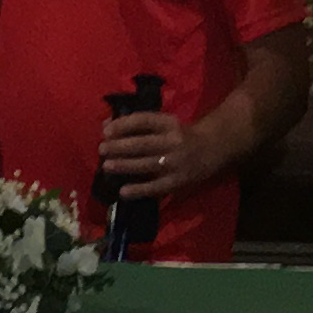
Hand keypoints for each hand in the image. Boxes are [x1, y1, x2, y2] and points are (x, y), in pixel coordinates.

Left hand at [98, 108, 212, 197]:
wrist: (209, 149)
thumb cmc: (178, 134)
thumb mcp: (162, 123)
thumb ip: (136, 124)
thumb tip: (106, 126)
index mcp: (169, 123)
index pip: (143, 121)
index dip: (123, 125)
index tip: (106, 131)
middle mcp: (173, 142)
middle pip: (143, 144)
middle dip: (120, 147)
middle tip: (102, 149)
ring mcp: (176, 163)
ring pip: (146, 164)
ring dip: (125, 165)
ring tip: (107, 166)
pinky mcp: (177, 181)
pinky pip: (156, 187)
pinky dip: (139, 190)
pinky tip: (123, 191)